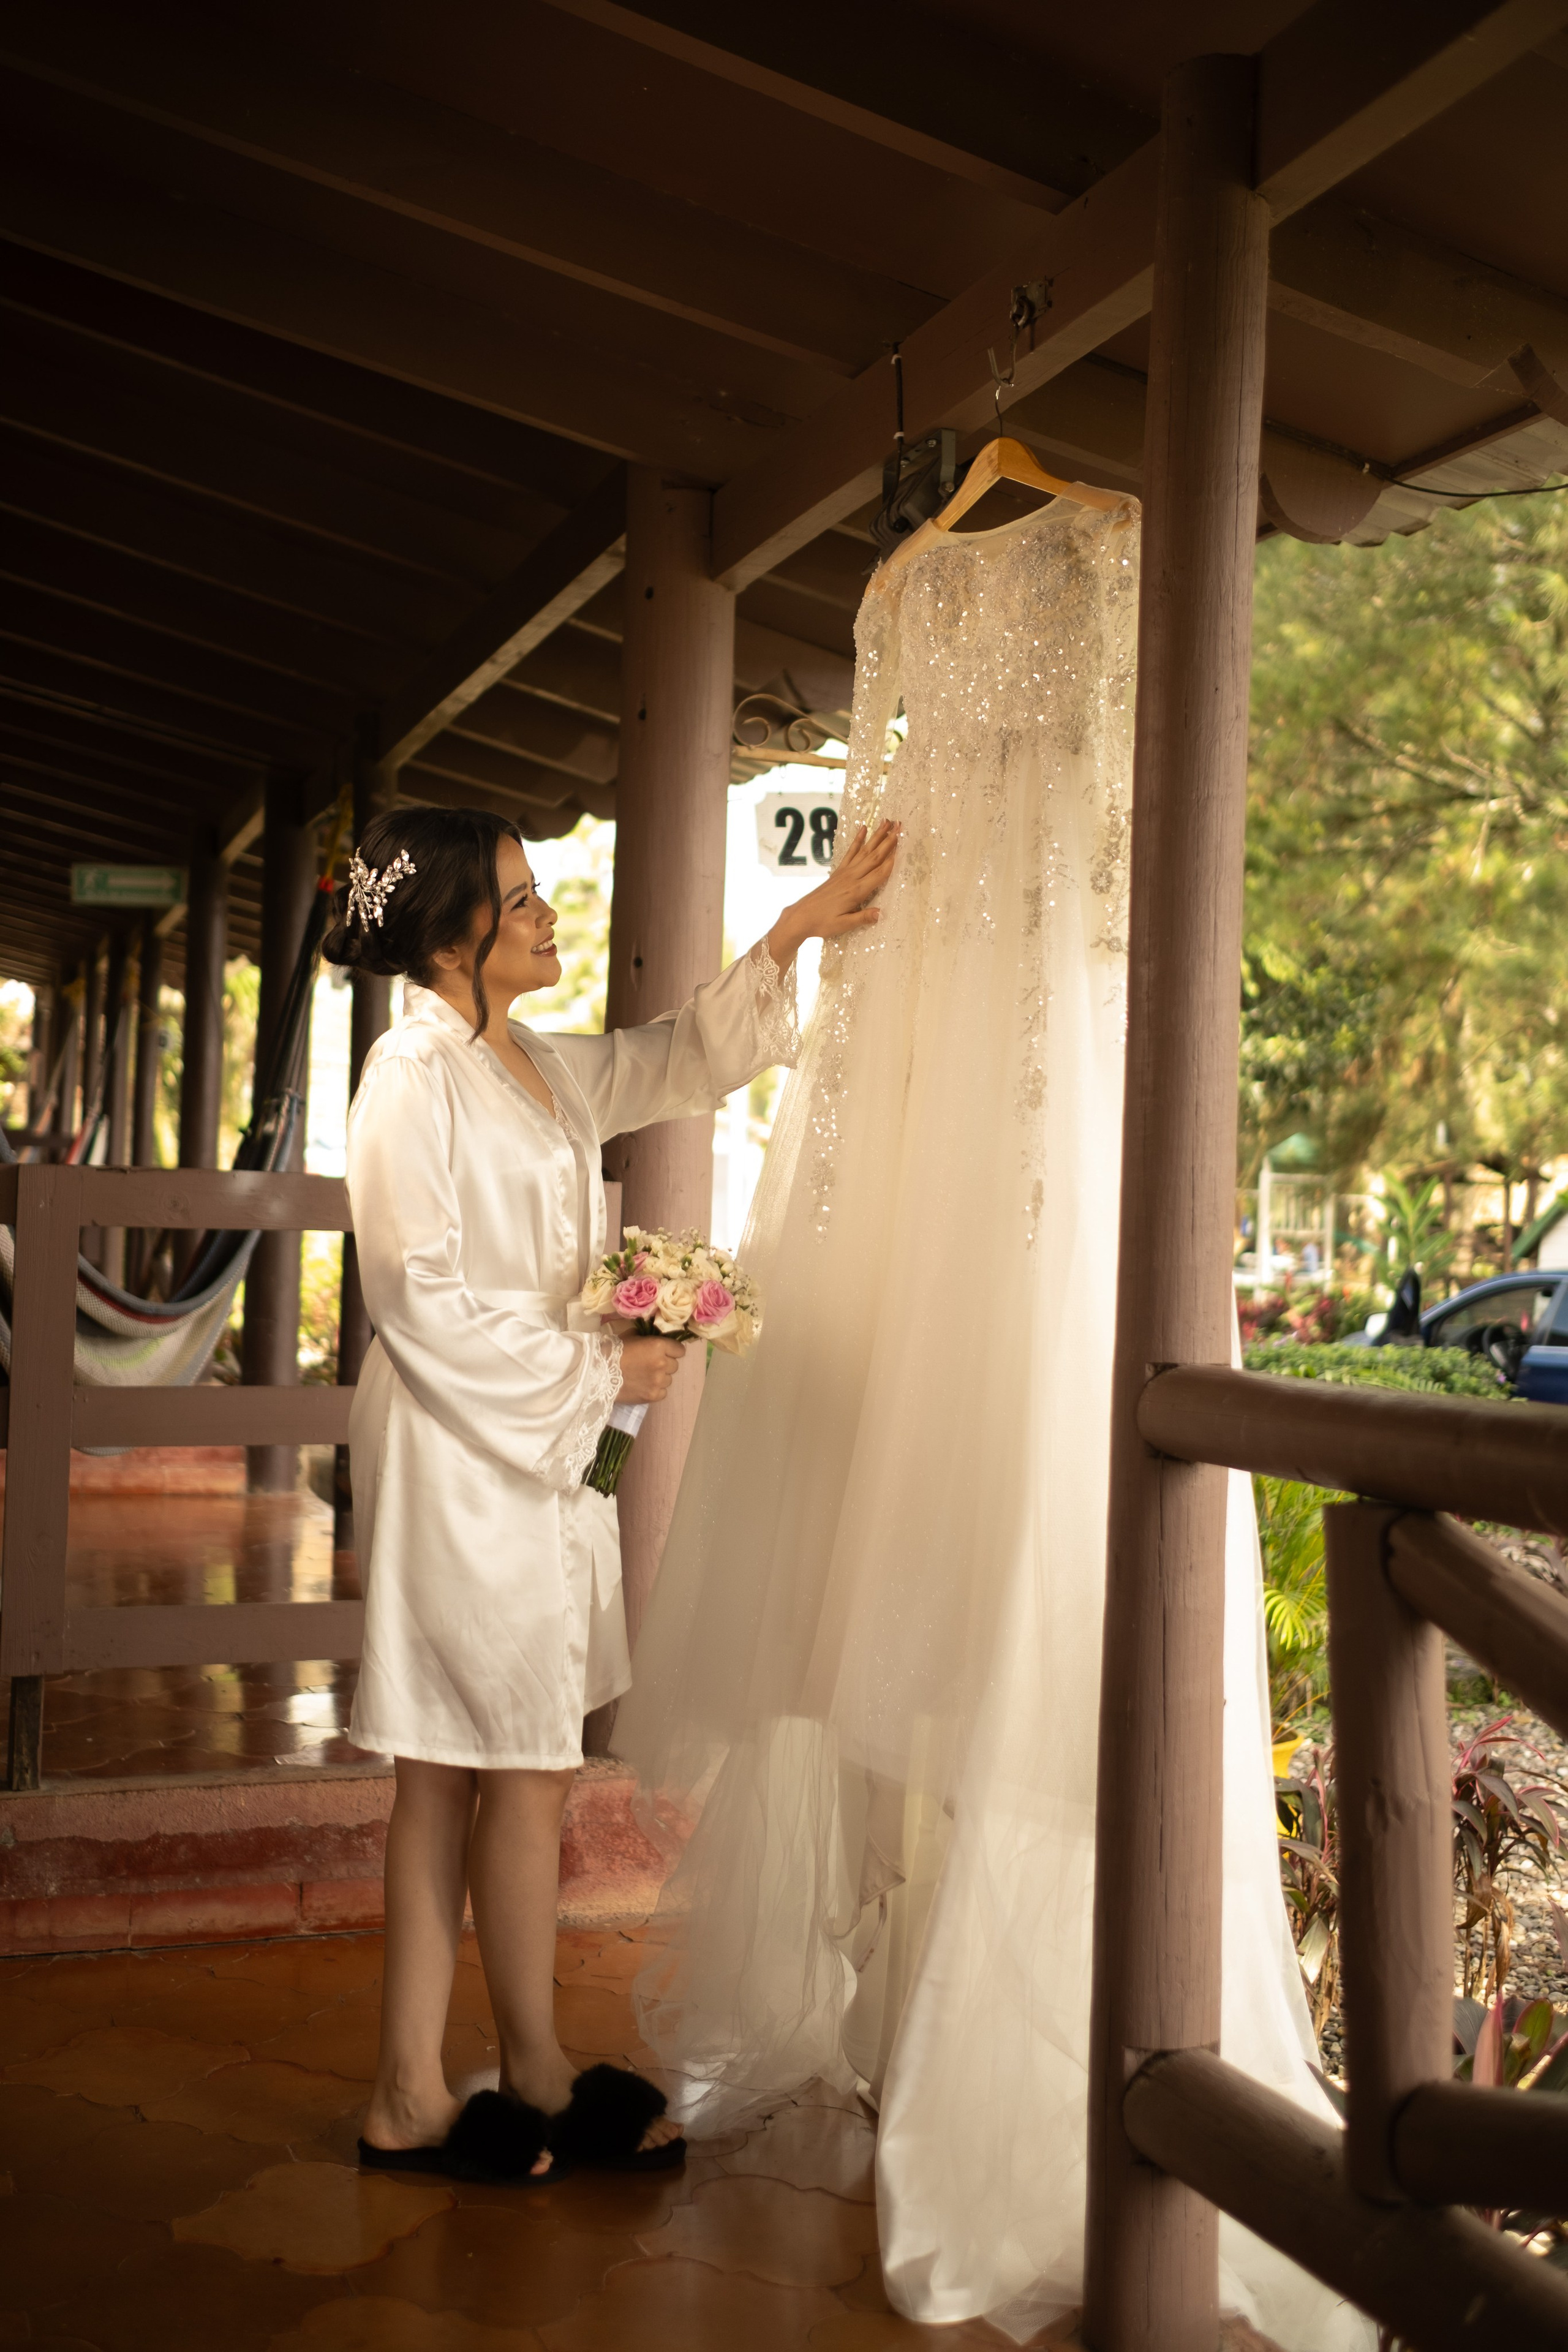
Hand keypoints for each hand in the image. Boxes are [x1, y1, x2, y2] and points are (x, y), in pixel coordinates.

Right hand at [615, 1335, 683, 1404]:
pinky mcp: (653, 1395)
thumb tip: (658, 1336)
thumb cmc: (614, 1351)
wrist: (598, 1373)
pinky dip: (656, 1389)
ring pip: (669, 1379)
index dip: (672, 1350)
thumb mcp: (632, 1336)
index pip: (680, 1350)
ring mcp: (658, 1381)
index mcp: (658, 1346)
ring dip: (660, 1377)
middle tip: (650, 1364)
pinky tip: (644, 1386)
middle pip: (675, 1365)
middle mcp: (662, 1363)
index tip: (665, 1352)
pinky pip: (663, 1392)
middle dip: (665, 1364)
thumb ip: (648, 1336)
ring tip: (645, 1376)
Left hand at [766, 819, 898, 965]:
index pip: (879, 873)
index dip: (892, 860)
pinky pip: (850, 852)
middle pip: (874, 856)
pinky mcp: (839, 871)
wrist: (802, 916)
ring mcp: (845, 872)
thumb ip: (863, 918)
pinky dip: (858, 840)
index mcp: (856, 891)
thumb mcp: (843, 925)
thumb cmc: (823, 923)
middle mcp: (852, 878)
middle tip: (900, 825)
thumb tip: (882, 913)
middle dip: (888, 841)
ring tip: (887, 822)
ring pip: (865, 851)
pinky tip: (863, 828)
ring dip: (877, 836)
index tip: (903, 844)